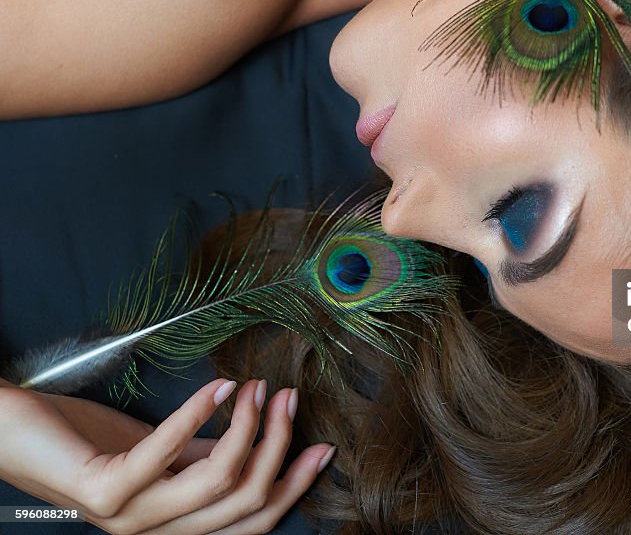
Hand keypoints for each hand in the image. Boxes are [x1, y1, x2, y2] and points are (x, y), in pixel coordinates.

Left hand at [0, 379, 334, 533]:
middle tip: (287, 397)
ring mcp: (127, 517)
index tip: (323, 446)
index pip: (252, 519)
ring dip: (247, 427)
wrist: (12, 432)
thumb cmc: (85, 438)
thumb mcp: (161, 448)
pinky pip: (165, 455)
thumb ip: (205, 454)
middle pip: (243, 500)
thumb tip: (259, 438)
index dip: (294, 483)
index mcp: (174, 526)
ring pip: (216, 483)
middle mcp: (153, 533)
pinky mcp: (102, 490)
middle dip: (278, 445)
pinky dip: (199, 415)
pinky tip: (220, 387)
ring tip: (256, 387)